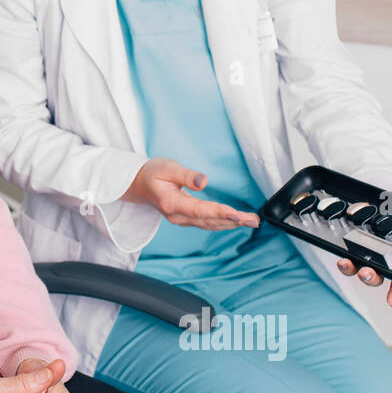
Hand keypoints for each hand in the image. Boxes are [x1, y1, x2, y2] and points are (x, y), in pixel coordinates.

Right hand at [121, 157, 258, 230]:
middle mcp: (177, 216)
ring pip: (210, 225)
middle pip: (209, 221)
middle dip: (233, 221)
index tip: (237, 214)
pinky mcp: (187, 218)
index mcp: (171, 203)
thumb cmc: (152, 173)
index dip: (219, 212)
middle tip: (254, 220)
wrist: (138, 184)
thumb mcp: (167, 167)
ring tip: (252, 221)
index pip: (200, 210)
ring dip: (232, 224)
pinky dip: (223, 223)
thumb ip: (186, 175)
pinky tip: (236, 221)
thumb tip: (203, 181)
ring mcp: (182, 219)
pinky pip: (207, 223)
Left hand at [335, 189, 391, 306]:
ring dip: (354, 270)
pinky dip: (344, 258)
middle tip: (368, 274)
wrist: (386, 197)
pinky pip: (347, 255)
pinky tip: (342, 255)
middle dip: (371, 279)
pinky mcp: (354, 243)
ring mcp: (369, 253)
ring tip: (350, 264)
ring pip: (361, 268)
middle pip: (379, 277)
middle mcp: (386, 259)